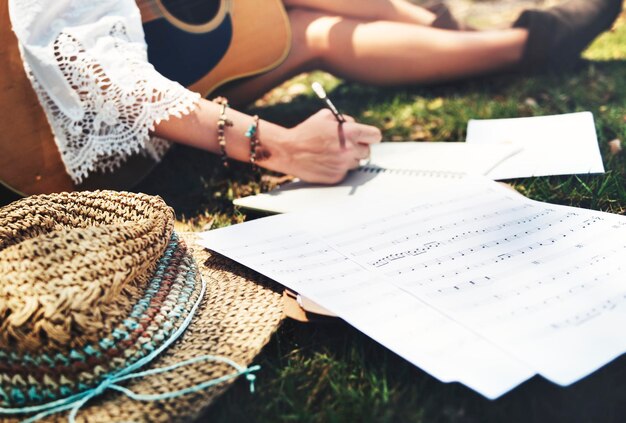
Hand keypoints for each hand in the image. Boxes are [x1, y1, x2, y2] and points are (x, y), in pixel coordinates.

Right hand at [267, 109, 381, 183]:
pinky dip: (338, 168)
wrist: (288, 150)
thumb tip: (355, 125)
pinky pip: (345, 172)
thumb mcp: (326, 116)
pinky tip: (326, 161)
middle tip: (346, 146)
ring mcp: (343, 165)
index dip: (370, 136)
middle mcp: (350, 150)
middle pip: (367, 152)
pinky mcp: (336, 177)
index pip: (375, 136)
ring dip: (349, 159)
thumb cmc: (306, 132)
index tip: (367, 137)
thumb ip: (345, 120)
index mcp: (350, 133)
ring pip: (356, 163)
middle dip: (358, 148)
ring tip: (332, 153)